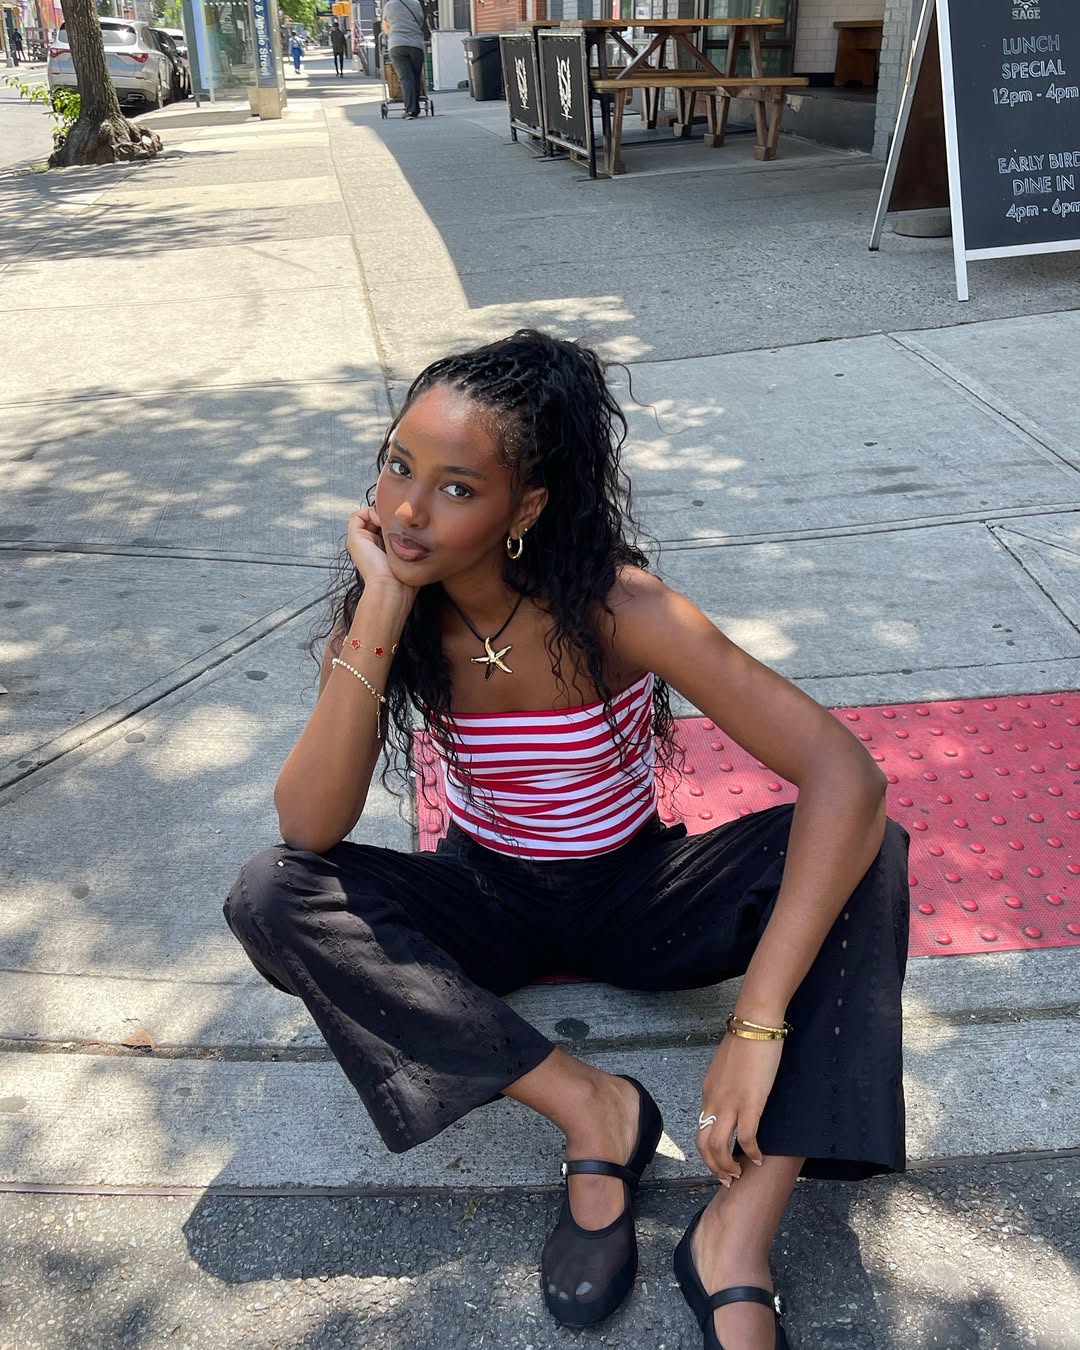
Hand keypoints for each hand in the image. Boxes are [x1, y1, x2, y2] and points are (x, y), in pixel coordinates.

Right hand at [346, 507, 414, 601]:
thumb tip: (417, 526)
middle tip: (401, 518)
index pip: (388, 525)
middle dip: (389, 514)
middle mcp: (370, 544)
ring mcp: (361, 541)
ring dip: (380, 512)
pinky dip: (370, 513)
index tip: (408, 522)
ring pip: (368, 516)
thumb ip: (412, 541)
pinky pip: (357, 516)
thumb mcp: (412, 555)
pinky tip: (382, 521)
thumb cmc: (404, 578)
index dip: (397, 519)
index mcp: (383, 548)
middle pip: (378, 519)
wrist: (390, 588)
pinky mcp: (354, 538)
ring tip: (391, 521)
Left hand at [697, 1033, 783, 1185]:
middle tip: (726, 1179)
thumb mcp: (727, 1066)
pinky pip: (747, 1137)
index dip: (709, 1150)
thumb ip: (726, 1084)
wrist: (755, 1023)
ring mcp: (730, 1103)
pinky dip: (752, 1153)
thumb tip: (734, 1095)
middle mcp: (713, 1100)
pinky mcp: (750, 1102)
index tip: (720, 1161)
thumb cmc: (746, 1039)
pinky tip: (758, 1159)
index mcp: (708, 1091)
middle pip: (703, 1143)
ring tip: (738, 1174)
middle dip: (712, 1167)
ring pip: (718, 1147)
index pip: (702, 1128)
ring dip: (727, 1166)